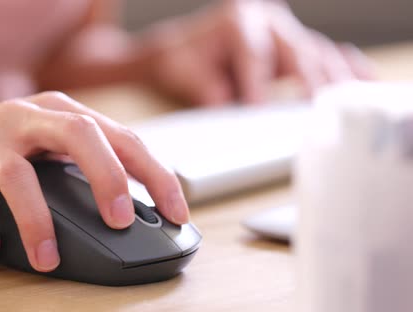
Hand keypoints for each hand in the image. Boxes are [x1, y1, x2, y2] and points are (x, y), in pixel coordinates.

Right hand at [0, 92, 188, 270]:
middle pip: (76, 133)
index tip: (176, 212)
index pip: (119, 136)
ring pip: (18, 176)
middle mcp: (22, 118)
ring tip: (49, 260)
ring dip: (38, 223)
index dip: (154, 173)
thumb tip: (138, 211)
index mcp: (57, 112)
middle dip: (107, 177)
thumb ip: (85, 166)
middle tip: (121, 222)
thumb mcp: (45, 146)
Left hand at [146, 0, 374, 105]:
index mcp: (236, 19)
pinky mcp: (297, 46)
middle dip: (308, 81)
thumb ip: (207, 90)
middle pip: (296, 50)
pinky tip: (363, 81)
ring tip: (350, 102)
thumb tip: (231, 108)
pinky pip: (326, 55)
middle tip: (316, 110)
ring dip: (335, 79)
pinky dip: (344, 69)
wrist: (182, 52)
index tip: (259, 108)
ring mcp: (287, 31)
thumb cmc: (183, 61)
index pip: (252, 52)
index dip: (257, 82)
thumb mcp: (184, 74)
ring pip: (317, 53)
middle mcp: (268, 19)